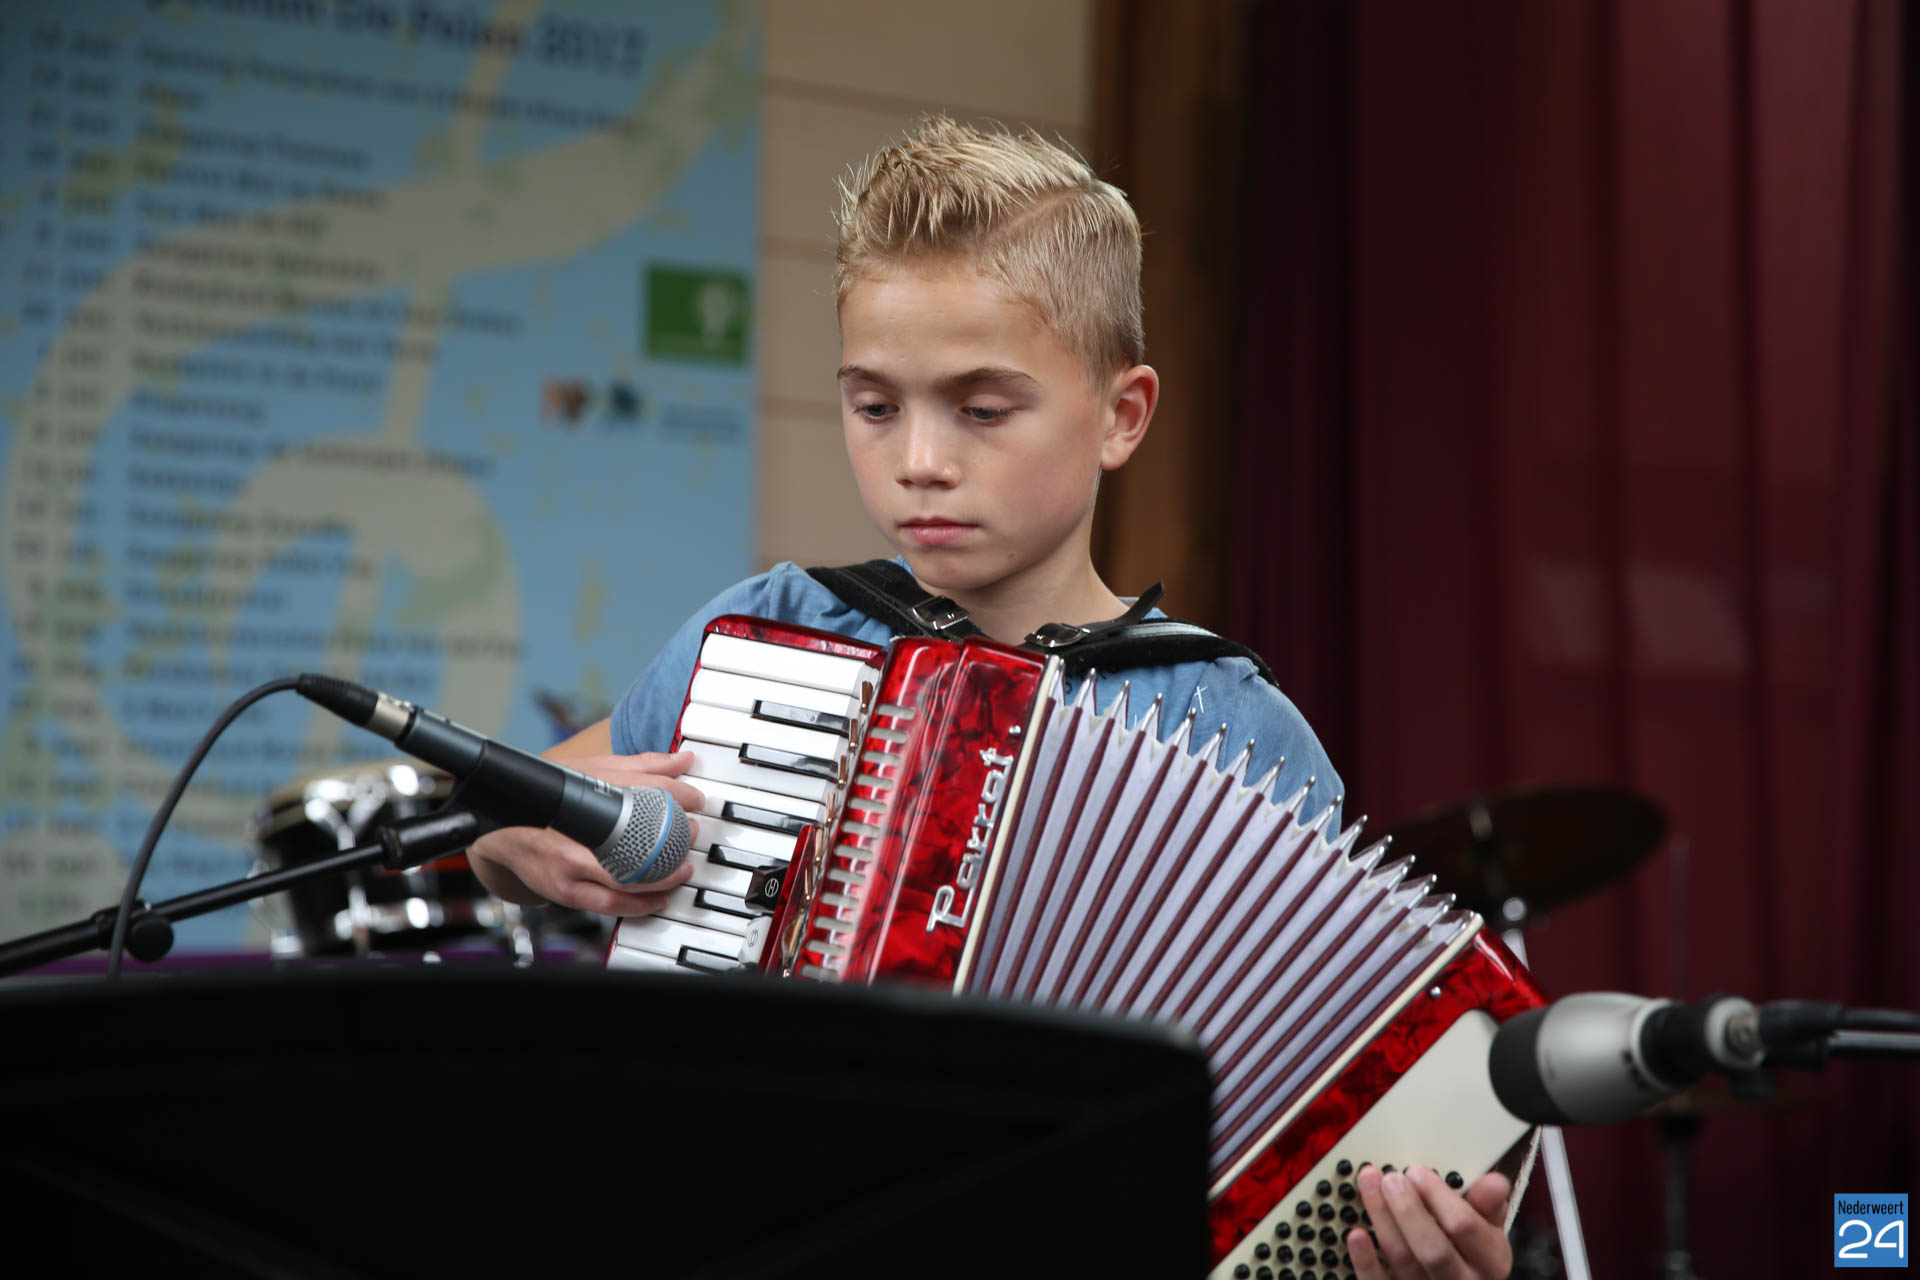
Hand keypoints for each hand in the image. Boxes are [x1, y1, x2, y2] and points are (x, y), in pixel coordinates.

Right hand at [466, 748, 703, 915]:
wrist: (502, 832)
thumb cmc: (556, 798)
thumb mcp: (596, 772)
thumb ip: (642, 767)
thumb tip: (683, 760)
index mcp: (583, 792)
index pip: (641, 787)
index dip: (678, 793)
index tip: (697, 801)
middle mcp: (575, 830)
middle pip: (634, 839)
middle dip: (672, 843)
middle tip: (693, 838)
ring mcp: (568, 865)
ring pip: (623, 881)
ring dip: (661, 880)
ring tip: (682, 871)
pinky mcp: (565, 892)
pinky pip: (609, 904)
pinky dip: (638, 904)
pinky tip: (658, 898)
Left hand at [1347, 1165, 1512, 1279]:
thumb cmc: (1470, 1253)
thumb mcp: (1487, 1231)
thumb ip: (1487, 1205)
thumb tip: (1495, 1181)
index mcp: (1489, 1260)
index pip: (1464, 1227)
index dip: (1439, 1196)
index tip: (1418, 1171)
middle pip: (1434, 1250)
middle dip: (1409, 1210)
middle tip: (1392, 1179)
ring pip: (1403, 1260)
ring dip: (1382, 1219)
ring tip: (1370, 1186)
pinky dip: (1365, 1259)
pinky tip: (1355, 1233)